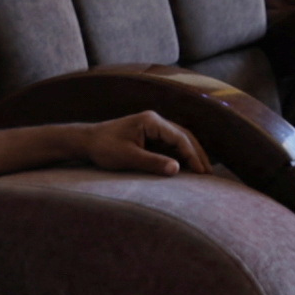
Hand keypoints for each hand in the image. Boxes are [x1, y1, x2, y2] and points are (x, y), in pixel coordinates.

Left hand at [70, 112, 204, 176]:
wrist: (86, 141)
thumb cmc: (104, 148)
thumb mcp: (128, 157)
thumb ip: (153, 162)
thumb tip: (177, 169)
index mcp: (151, 121)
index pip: (180, 137)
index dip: (193, 155)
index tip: (201, 172)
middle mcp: (155, 120)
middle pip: (184, 135)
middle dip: (197, 154)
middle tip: (208, 173)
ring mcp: (152, 127)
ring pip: (179, 139)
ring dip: (191, 153)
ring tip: (202, 170)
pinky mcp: (149, 134)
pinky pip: (170, 143)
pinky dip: (181, 154)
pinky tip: (187, 166)